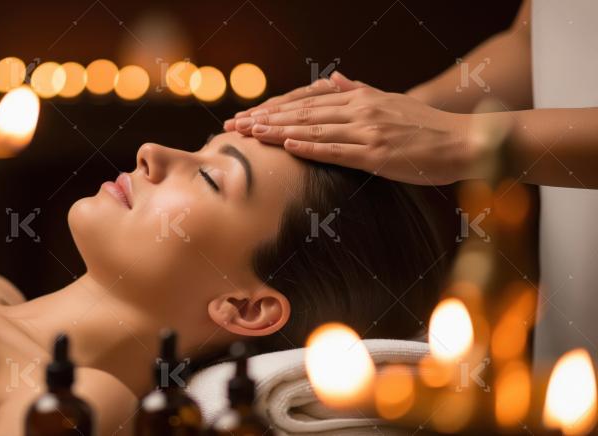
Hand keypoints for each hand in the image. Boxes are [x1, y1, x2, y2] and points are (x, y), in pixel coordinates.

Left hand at [225, 79, 476, 185]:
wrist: (463, 140)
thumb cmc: (425, 126)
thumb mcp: (390, 100)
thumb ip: (358, 91)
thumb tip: (334, 80)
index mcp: (360, 98)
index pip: (307, 102)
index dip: (275, 108)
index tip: (249, 115)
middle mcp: (360, 110)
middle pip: (303, 113)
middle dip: (266, 119)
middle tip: (235, 125)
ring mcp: (367, 131)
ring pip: (313, 129)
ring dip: (278, 131)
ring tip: (250, 134)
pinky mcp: (377, 154)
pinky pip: (337, 149)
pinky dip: (310, 146)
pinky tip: (287, 146)